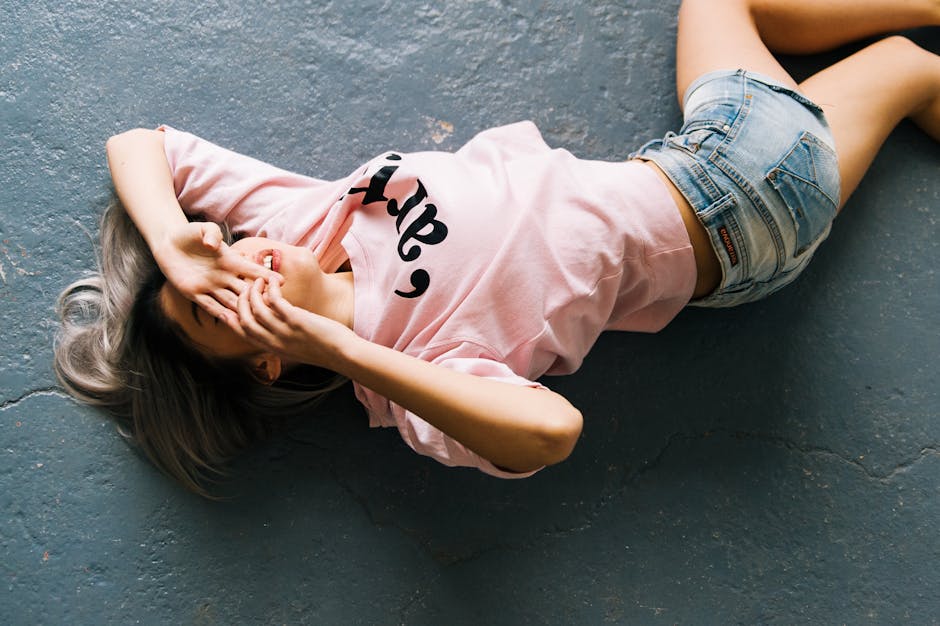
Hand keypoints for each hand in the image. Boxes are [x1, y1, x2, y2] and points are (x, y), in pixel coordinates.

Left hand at [154, 222, 281, 322]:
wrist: (169, 243)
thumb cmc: (191, 234)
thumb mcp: (203, 228)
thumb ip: (212, 233)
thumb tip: (214, 245)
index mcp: (230, 261)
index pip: (251, 270)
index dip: (266, 275)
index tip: (281, 281)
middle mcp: (224, 276)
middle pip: (245, 291)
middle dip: (258, 298)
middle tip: (272, 307)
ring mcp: (210, 286)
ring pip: (230, 301)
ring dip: (242, 310)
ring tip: (255, 321)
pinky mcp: (194, 292)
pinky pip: (209, 306)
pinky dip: (220, 314)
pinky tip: (231, 322)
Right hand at [232, 277, 353, 369]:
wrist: (342, 354)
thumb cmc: (323, 348)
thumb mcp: (295, 347)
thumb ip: (281, 337)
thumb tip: (275, 322)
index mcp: (272, 348)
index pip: (242, 333)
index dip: (231, 317)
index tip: (226, 304)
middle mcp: (274, 341)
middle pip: (244, 319)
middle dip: (240, 300)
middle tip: (245, 287)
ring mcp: (284, 332)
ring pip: (256, 308)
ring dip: (254, 291)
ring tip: (258, 280)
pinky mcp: (296, 321)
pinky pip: (275, 300)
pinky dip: (270, 288)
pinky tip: (272, 280)